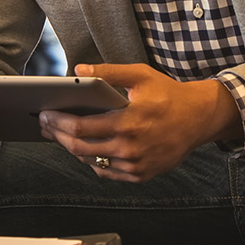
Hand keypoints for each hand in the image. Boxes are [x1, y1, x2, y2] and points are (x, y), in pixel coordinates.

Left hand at [37, 63, 239, 183]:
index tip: (45, 114)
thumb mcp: (141, 75)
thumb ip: (108, 72)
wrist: (199, 119)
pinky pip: (106, 172)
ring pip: (91, 161)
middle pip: (80, 147)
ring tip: (59, 135)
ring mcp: (135, 165)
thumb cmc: (168, 95)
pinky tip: (83, 148)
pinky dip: (91, 160)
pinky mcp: (140, 175)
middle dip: (57, 136)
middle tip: (45, 125)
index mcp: (128, 122)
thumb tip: (78, 70)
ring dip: (71, 148)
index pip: (81, 127)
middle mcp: (130, 148)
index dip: (58, 122)